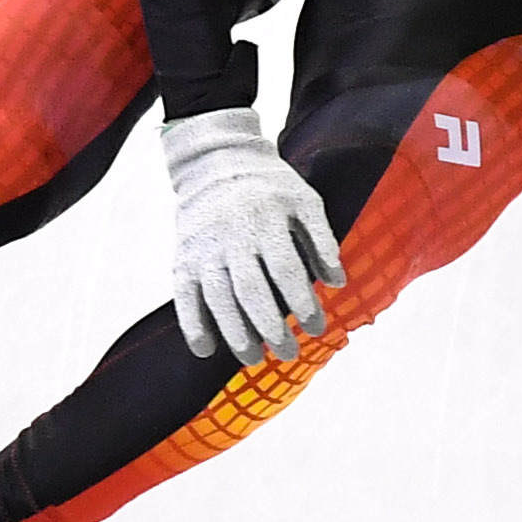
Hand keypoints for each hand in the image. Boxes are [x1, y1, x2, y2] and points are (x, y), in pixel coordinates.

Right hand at [161, 110, 348, 365]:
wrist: (215, 163)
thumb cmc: (271, 187)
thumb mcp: (306, 201)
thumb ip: (322, 240)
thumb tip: (338, 282)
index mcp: (267, 220)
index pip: (286, 270)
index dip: (302, 302)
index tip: (317, 328)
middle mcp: (233, 237)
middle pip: (251, 290)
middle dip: (271, 327)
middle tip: (288, 353)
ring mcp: (204, 250)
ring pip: (217, 299)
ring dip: (235, 334)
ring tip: (254, 358)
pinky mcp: (183, 259)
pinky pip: (184, 297)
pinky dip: (192, 325)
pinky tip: (206, 350)